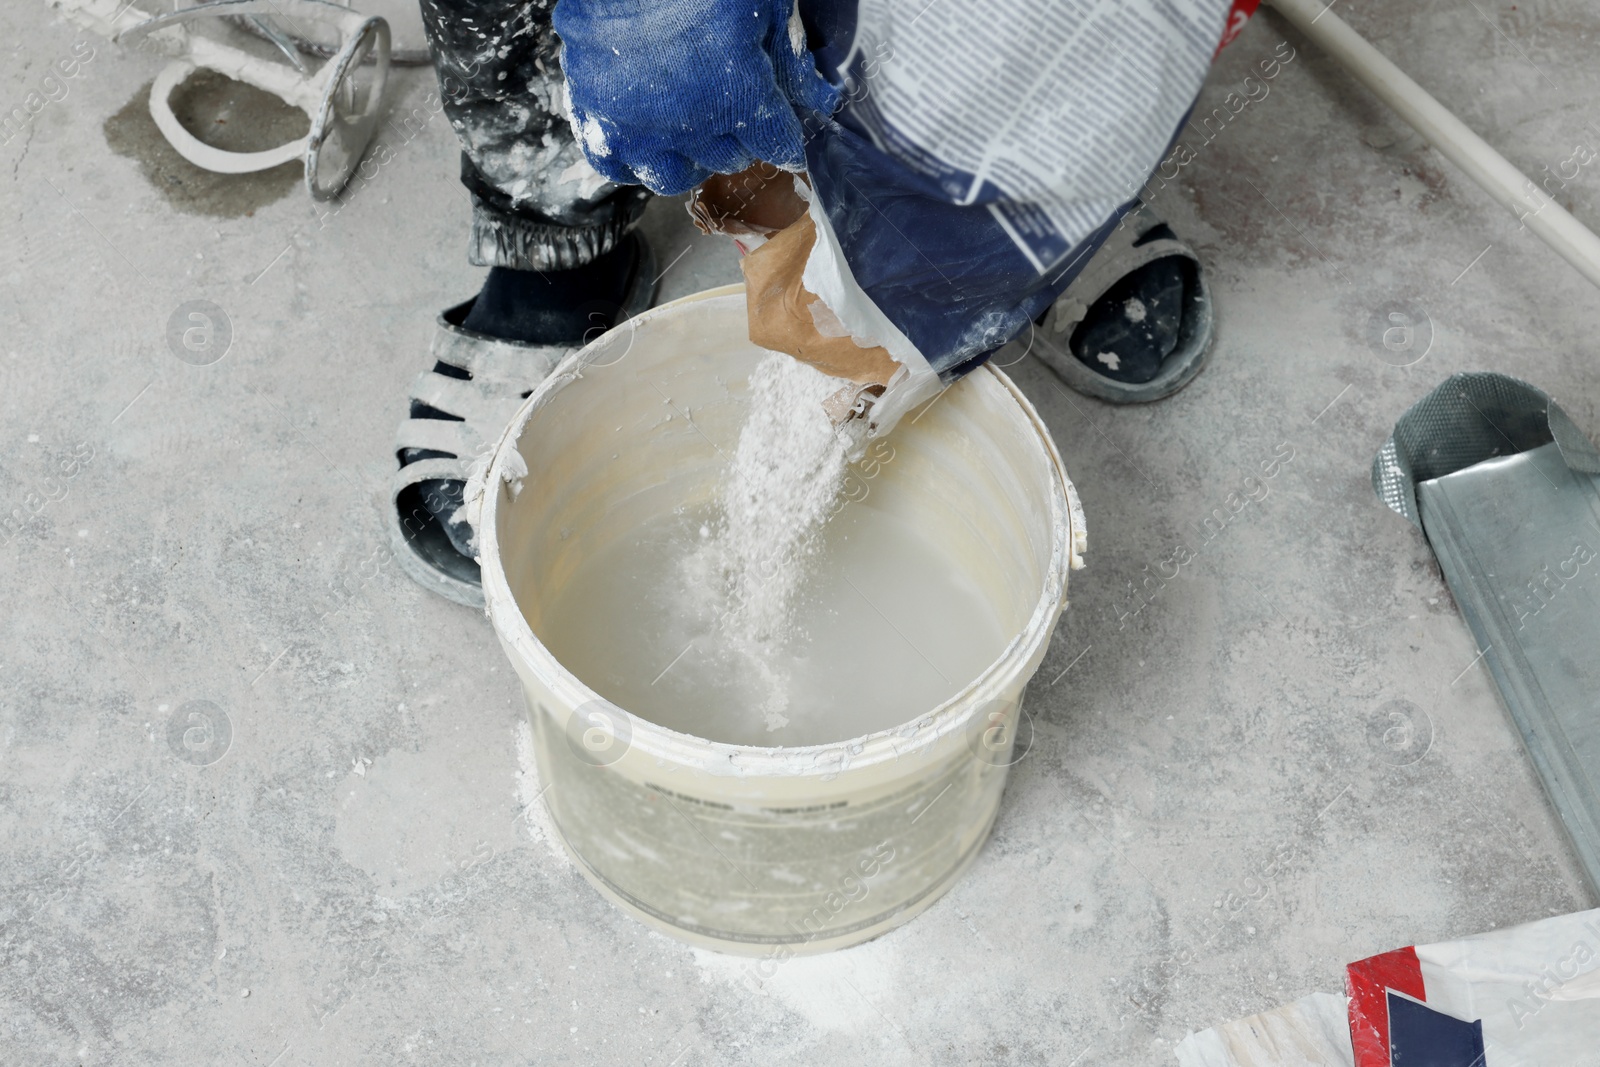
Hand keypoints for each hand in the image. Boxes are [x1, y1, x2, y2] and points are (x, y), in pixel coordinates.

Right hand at [553, 0, 838, 193]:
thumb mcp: (765, 4)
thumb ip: (788, 58)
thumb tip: (819, 101)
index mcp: (736, 93)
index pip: (776, 143)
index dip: (783, 136)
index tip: (781, 131)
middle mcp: (687, 121)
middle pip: (727, 158)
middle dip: (738, 138)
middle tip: (734, 111)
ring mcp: (636, 122)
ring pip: (672, 176)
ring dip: (688, 158)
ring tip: (691, 131)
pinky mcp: (593, 112)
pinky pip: (613, 165)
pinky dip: (630, 158)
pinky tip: (644, 137)